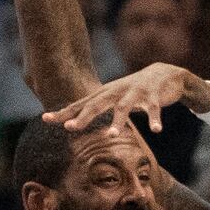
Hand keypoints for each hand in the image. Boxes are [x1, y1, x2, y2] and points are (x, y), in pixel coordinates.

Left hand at [41, 63, 195, 134]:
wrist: (164, 74)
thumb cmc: (132, 89)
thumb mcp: (111, 96)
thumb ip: (92, 105)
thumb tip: (69, 117)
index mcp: (104, 94)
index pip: (80, 105)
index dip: (63, 112)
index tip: (45, 119)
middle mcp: (116, 92)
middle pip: (96, 105)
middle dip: (83, 117)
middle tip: (70, 127)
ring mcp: (135, 93)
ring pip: (123, 108)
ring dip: (117, 122)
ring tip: (111, 135)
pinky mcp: (154, 96)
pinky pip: (153, 109)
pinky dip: (154, 120)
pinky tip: (156, 131)